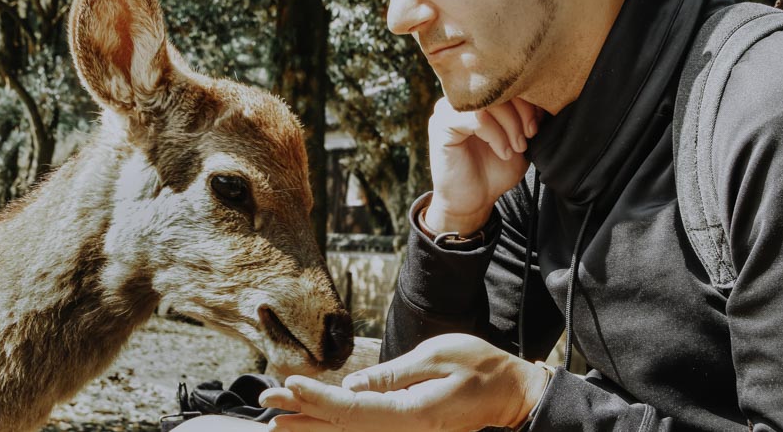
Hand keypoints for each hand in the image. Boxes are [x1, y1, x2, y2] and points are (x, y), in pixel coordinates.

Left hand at [259, 333, 549, 431]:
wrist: (515, 395)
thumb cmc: (482, 368)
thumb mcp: (438, 357)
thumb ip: (392, 376)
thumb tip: (350, 387)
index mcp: (413, 414)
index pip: (352, 410)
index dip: (316, 399)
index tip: (288, 385)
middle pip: (345, 429)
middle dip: (303, 418)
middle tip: (267, 406)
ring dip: (315, 428)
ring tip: (280, 421)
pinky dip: (341, 430)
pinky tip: (320, 428)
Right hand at [426, 97, 541, 234]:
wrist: (473, 201)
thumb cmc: (494, 170)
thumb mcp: (519, 139)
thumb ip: (526, 117)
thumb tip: (543, 96)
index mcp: (480, 97)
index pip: (506, 81)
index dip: (527, 100)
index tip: (537, 125)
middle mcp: (462, 99)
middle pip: (498, 87)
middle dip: (521, 112)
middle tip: (529, 136)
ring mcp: (449, 110)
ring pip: (488, 102)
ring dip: (510, 125)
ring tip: (516, 147)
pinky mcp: (442, 125)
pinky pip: (474, 117)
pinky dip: (495, 134)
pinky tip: (503, 151)